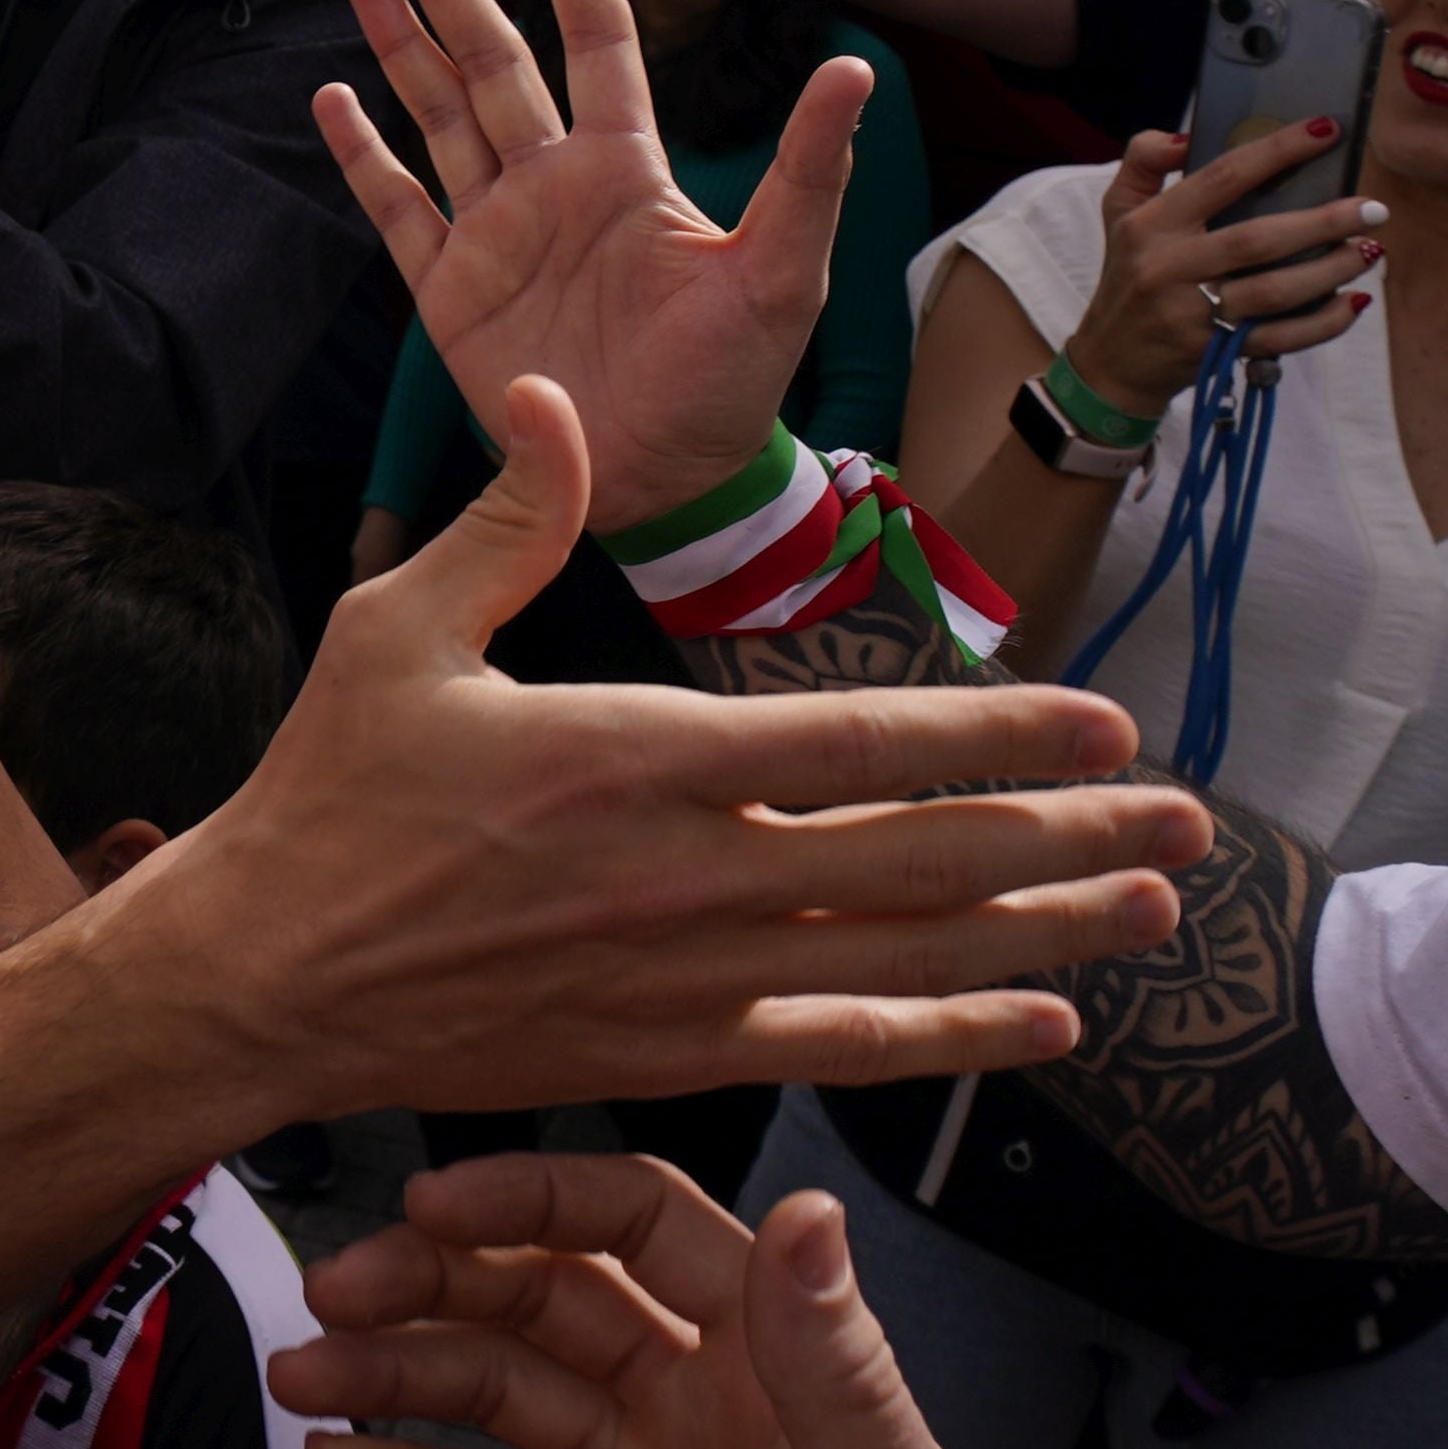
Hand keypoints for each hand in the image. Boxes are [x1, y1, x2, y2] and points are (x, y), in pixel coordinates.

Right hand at [142, 374, 1202, 1117]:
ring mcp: (680, 978)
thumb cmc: (325, 795)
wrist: (257, 978)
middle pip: (921, 855)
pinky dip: (945, 1036)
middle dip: (1070, 834)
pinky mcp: (659, 1054)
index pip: (861, 741)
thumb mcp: (397, 626)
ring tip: (1151, 910)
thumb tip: (558, 394)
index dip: (1000, 732)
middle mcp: (683, 874)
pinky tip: (1037, 1022)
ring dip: (1042, 933)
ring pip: (903, 956)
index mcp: (634, 754)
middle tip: (1189, 825)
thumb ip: (506, 513)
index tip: (1107, 721)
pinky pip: (835, 1050)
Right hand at [272, 1149, 1124, 1448]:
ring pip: (499, 1393)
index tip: (430, 1204)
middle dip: (431, 1282)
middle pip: (544, 1297)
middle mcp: (706, 1411)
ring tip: (302, 1372)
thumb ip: (837, 1373)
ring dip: (399, 1372)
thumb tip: (806, 1209)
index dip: (533, 1199)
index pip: (643, 1229)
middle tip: (330, 1292)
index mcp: (781, 1370)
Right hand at [315, 0, 860, 532]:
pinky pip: (399, 209)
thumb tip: (851, 67)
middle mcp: (554, 185)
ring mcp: (496, 234)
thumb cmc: (734, 383)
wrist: (664, 485)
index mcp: (626, 169)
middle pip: (495, 65)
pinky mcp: (451, 292)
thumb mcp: (783, 273)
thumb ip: (807, 170)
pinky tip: (333, 98)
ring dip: (405, 50)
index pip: (595, 41)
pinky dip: (364, 156)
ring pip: (440, 119)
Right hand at [1063, 125, 1376, 419]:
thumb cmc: (1128, 275)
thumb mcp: (1118, 211)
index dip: (1278, 151)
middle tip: (1372, 209)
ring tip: (1370, 250)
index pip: (1222, 177)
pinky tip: (1354, 303)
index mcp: (1152, 224)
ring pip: (1274, 292)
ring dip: (1331, 271)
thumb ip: (1145, 159)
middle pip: (1258, 240)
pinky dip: (1323, 324)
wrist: (1111, 362)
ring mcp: (1192, 315)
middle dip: (1323, 222)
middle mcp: (1169, 268)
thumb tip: (1189, 136)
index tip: (1327, 130)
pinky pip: (1279, 339)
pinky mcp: (1214, 353)